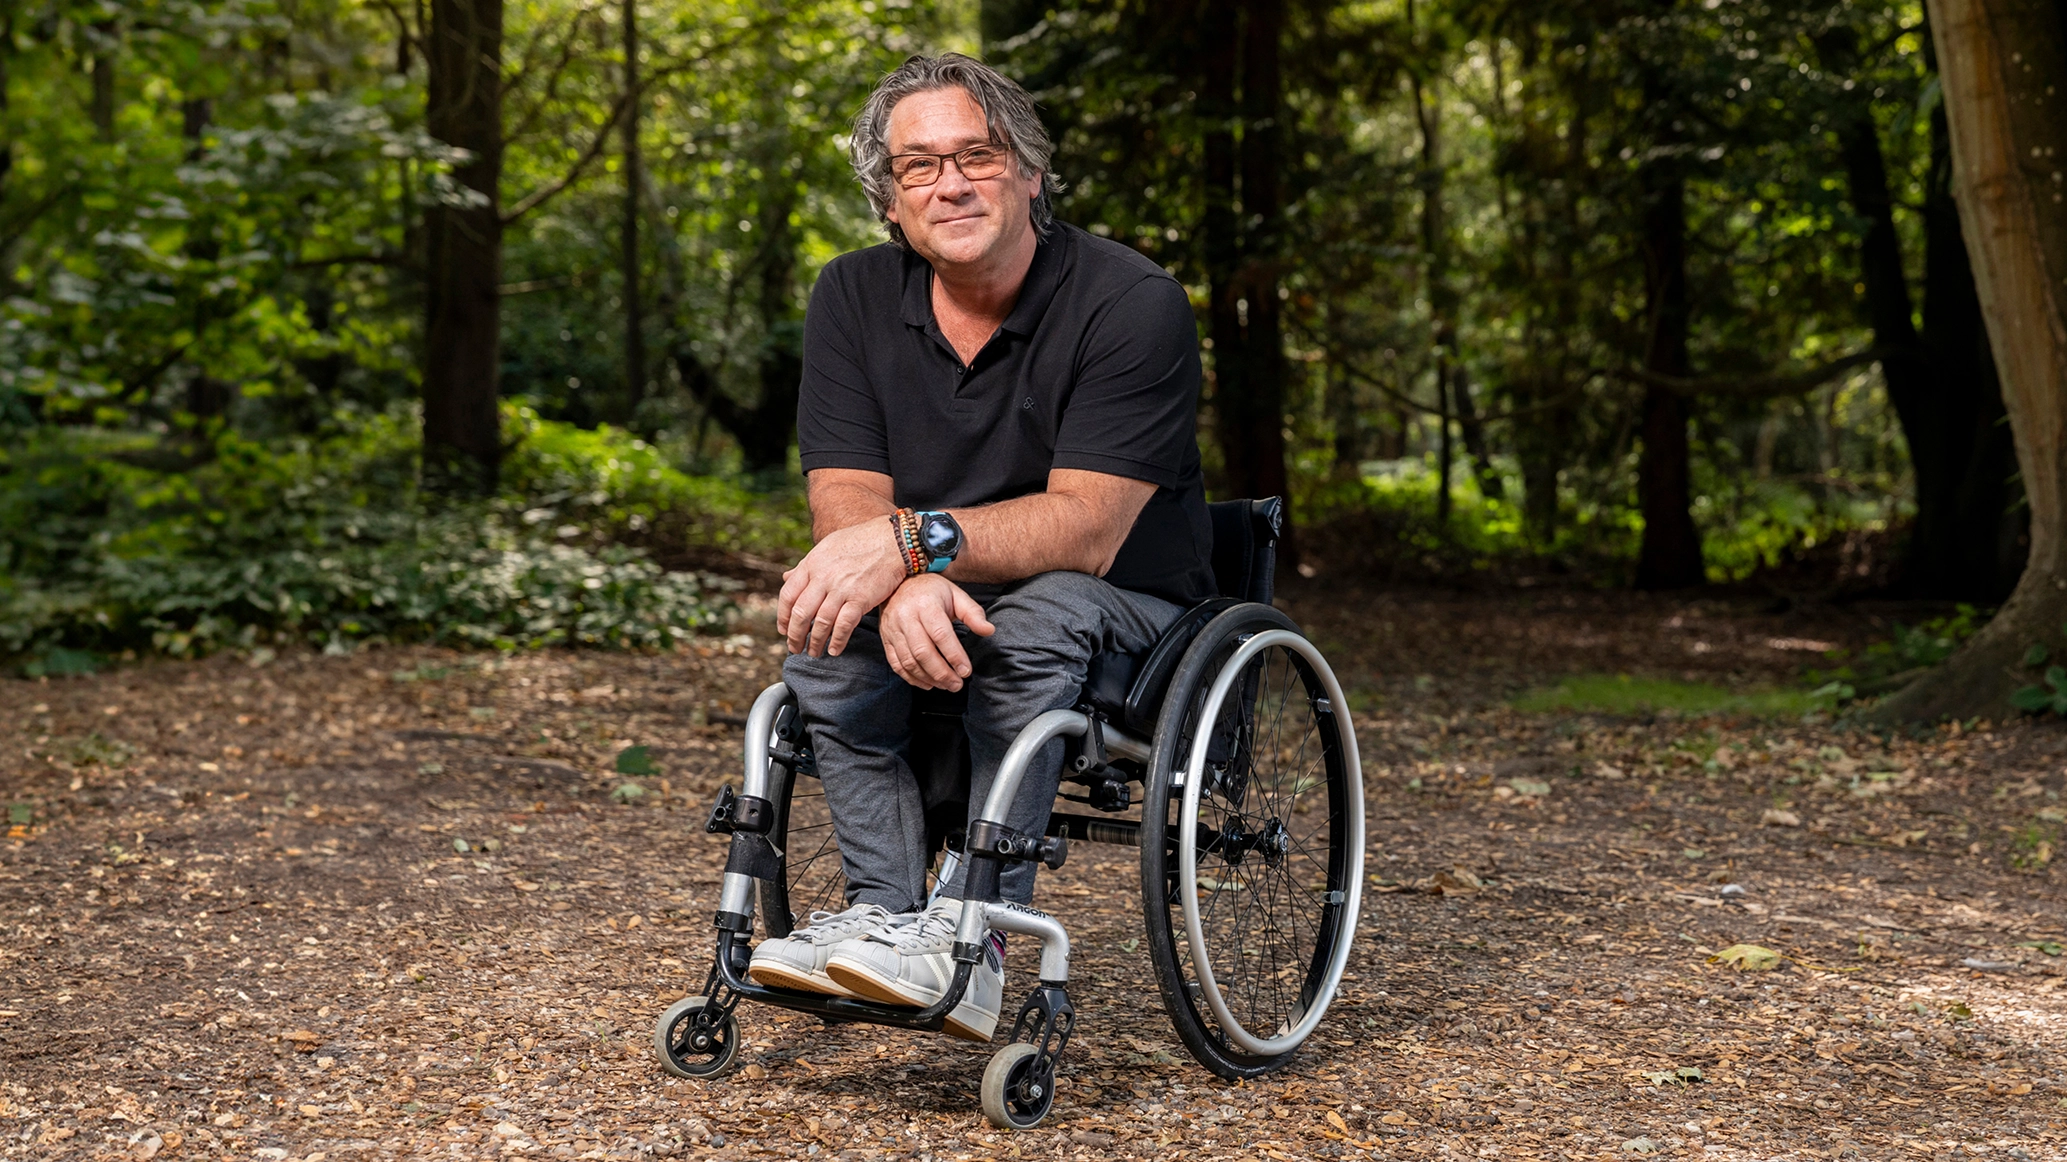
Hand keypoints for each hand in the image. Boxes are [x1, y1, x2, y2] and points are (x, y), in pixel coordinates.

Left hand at [777, 519, 906, 656]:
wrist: (893, 540)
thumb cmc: (860, 541)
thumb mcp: (827, 547)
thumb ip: (806, 565)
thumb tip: (786, 577)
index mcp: (812, 564)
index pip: (788, 595)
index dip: (783, 616)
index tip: (784, 630)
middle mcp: (823, 577)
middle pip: (801, 613)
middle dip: (795, 635)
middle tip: (795, 648)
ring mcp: (842, 588)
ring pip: (821, 622)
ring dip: (815, 642)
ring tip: (814, 653)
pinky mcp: (861, 598)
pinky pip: (844, 625)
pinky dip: (837, 641)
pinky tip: (834, 650)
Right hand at [879, 575, 995, 690]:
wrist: (900, 583)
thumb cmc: (932, 591)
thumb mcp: (956, 595)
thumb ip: (973, 614)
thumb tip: (989, 631)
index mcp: (926, 604)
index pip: (941, 635)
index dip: (954, 656)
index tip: (966, 671)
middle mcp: (906, 617)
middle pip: (923, 652)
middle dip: (942, 673)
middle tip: (957, 685)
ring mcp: (893, 629)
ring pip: (909, 661)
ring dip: (928, 678)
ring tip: (945, 685)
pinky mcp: (886, 639)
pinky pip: (896, 664)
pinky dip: (912, 678)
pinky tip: (927, 683)